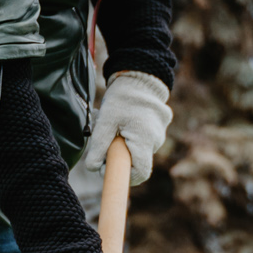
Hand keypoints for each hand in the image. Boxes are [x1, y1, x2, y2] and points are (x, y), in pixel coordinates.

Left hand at [82, 70, 170, 187]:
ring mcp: (160, 133)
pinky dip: (132, 134)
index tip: (110, 168)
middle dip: (120, 156)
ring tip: (114, 125)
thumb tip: (92, 168)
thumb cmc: (122, 98)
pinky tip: (124, 120)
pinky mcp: (159, 126)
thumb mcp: (105, 121)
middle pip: (137, 160)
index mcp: (145, 141)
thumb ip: (99, 147)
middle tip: (106, 139)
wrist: (141, 75)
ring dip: (125, 143)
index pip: (141, 174)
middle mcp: (156, 140)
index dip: (126, 177)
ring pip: (139, 148)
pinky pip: (144, 137)